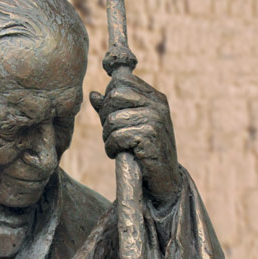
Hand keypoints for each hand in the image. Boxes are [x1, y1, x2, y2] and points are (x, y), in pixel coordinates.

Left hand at [90, 73, 180, 211]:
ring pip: (113, 119)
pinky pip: (117, 136)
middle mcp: (157, 104)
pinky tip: (119, 154)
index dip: (109, 96)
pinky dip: (111, 148)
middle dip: (106, 116)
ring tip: (116, 146)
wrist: (164, 180)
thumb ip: (112, 109)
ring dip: (107, 136)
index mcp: (154, 97)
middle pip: (115, 95)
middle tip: (112, 133)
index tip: (113, 113)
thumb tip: (93, 94)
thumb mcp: (129, 125)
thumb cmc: (144, 151)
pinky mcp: (150, 136)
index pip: (122, 78)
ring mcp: (155, 119)